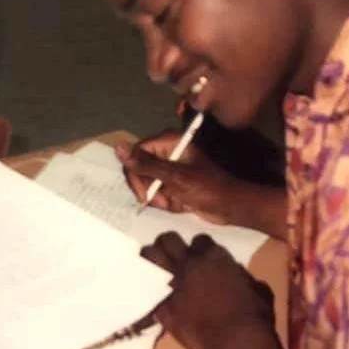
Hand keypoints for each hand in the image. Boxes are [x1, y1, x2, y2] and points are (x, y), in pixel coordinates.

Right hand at [116, 131, 242, 224]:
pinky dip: (166, 202)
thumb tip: (118, 146)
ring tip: (175, 202)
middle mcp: (167, 151)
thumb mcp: (174, 177)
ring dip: (159, 198)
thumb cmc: (207, 188)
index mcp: (168, 142)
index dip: (136, 176)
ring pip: (147, 185)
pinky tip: (180, 205)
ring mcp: (170, 168)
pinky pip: (157, 193)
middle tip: (163, 201)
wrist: (231, 207)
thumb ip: (146, 163)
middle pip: (138, 170)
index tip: (145, 195)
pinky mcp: (173, 183)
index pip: (135, 154)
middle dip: (149, 190)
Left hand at [141, 233, 274, 348]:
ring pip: (150, 257)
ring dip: (152, 260)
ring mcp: (173, 285)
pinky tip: (155, 299)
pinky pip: (149, 294)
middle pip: (168, 240)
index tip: (201, 257)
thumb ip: (242, 276)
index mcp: (214, 257)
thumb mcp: (258, 288)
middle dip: (169, 245)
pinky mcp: (163, 308)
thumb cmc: (254, 315)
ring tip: (154, 267)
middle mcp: (189, 265)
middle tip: (171, 256)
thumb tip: (237, 275)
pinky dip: (152, 295)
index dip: (200, 249)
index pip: (199, 240)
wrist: (237, 343)